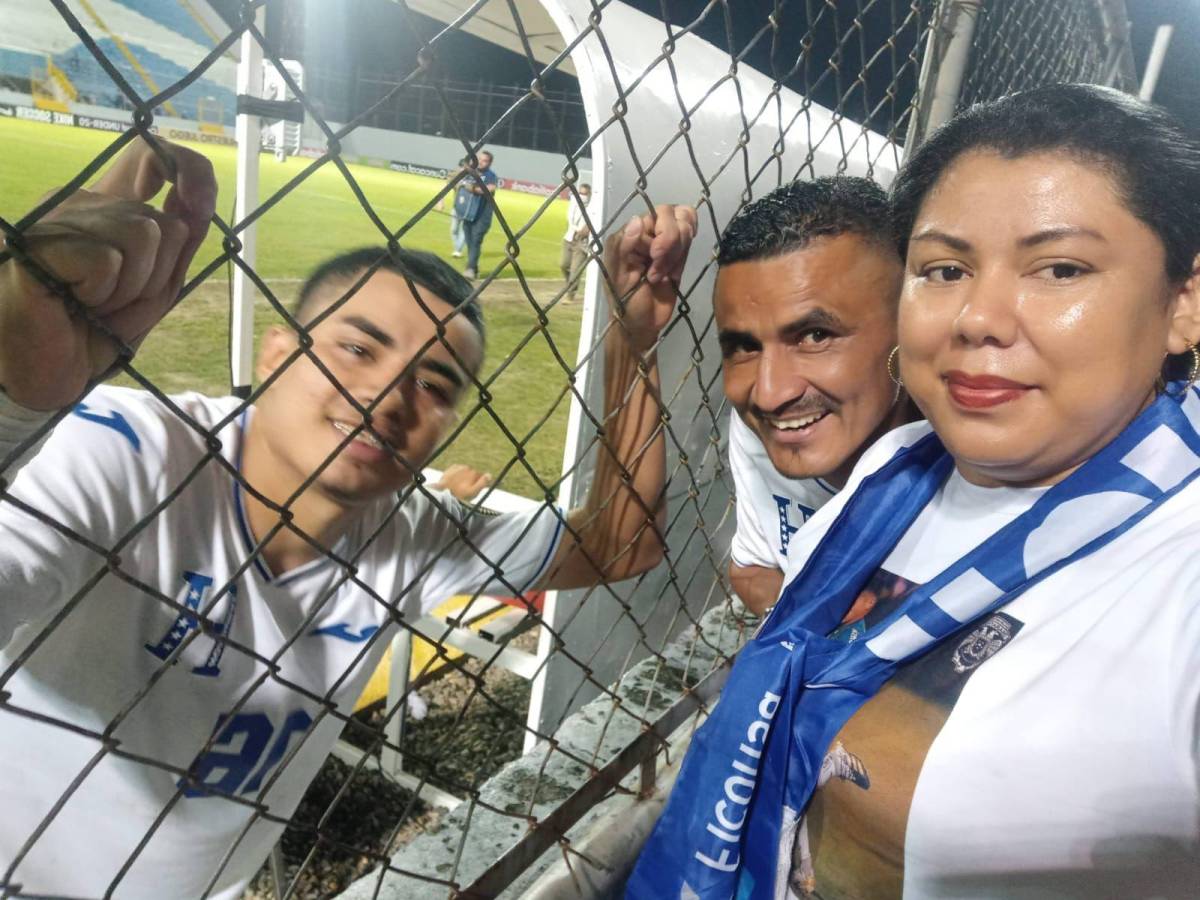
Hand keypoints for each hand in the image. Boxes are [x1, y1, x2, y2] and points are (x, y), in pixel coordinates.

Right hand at [0, 138, 215, 410]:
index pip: (151, 156)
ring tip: (92, 303)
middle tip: (113, 301)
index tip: (200, 206)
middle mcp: (80, 201)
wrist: (45, 374)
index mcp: (106, 208)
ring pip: (144, 235)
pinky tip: (72, 303)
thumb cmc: (94, 331)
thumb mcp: (151, 288)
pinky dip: (103, 293)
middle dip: (156, 276)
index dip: (189, 170)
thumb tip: (197, 205)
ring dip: (131, 287)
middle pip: (164, 222)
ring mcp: (56, 217)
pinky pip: (109, 259)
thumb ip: (175, 247)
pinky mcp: (40, 242)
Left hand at [433, 463, 491, 501]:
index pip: (482, 477)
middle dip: (472, 480)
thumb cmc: (458, 494)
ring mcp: (459, 467)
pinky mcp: (452, 468)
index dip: (480, 483)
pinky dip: (458, 475)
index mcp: (474, 473)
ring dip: (465, 478)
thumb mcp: (473, 492)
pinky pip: (458, 471)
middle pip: (474, 474)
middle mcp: (468, 467)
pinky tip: (455, 482)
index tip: (476, 490)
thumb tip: (490, 475)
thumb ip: (483, 483)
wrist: (442, 492)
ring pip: (466, 472)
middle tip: (466, 490)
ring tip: (459, 487)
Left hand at [603, 204, 696, 353]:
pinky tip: (673, 275)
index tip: (655, 258)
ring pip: (685, 224)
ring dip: (678, 253)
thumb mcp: (619, 276)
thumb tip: (637, 220)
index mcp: (628, 234)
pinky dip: (684, 256)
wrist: (642, 326)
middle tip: (658, 271)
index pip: (655, 214)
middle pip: (674, 214)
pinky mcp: (677, 254)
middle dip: (672, 243)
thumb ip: (624, 247)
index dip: (663, 234)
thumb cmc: (624, 303)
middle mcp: (646, 233)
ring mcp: (663, 241)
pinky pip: (690, 239)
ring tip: (662, 276)